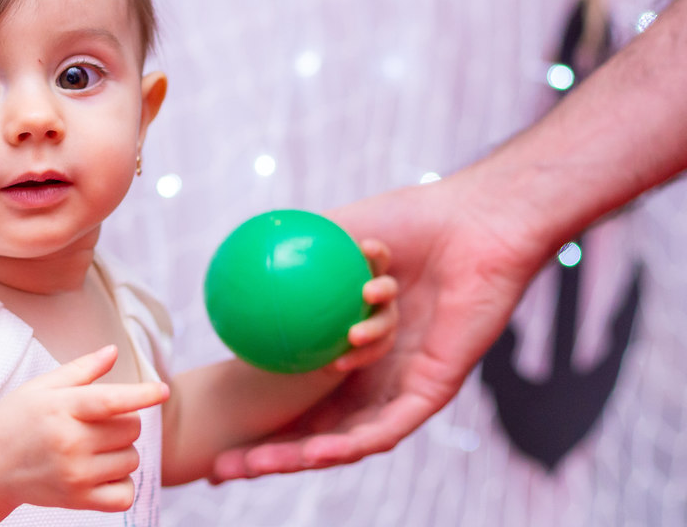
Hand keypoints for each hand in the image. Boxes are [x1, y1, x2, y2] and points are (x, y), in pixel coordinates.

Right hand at [0, 345, 169, 511]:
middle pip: (130, 429)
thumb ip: (82, 369)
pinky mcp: (78, 500)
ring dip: (123, 452)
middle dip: (125, 422)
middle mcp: (70, 442)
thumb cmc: (15, 419)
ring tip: (95, 447)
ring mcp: (75, 474)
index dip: (142, 394)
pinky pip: (125, 494)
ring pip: (132, 459)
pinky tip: (104, 472)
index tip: (162, 390)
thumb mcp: (41, 386)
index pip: (111, 400)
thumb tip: (113, 351)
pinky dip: (123, 483)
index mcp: (62, 408)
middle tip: (100, 423)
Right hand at [212, 173, 547, 478]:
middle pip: (315, 428)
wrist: (473, 222)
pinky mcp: (432, 390)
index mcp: (351, 344)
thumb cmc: (412, 219)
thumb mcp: (337, 231)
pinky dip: (349, 443)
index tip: (213, 432)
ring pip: (346, 437)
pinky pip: (386, 426)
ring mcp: (403, 385)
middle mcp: (375, 372)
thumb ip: (295, 249)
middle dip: (270, 455)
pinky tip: (316, 451)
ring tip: (257, 464)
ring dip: (301, 457)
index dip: (257, 419)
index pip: (296, 395)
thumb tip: (239, 257)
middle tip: (222, 466)